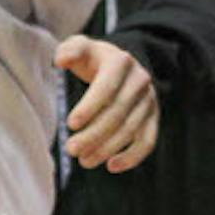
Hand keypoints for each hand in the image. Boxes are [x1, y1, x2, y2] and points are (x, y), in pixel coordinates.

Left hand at [55, 36, 158, 169]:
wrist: (123, 66)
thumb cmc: (95, 60)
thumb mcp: (82, 48)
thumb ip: (70, 50)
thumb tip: (61, 61)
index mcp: (121, 62)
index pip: (107, 86)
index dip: (90, 106)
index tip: (70, 124)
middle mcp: (139, 80)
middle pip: (118, 112)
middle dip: (94, 134)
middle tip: (71, 149)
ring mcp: (149, 100)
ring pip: (131, 129)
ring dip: (107, 148)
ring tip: (84, 160)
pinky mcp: (154, 118)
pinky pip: (148, 141)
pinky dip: (132, 157)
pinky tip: (111, 166)